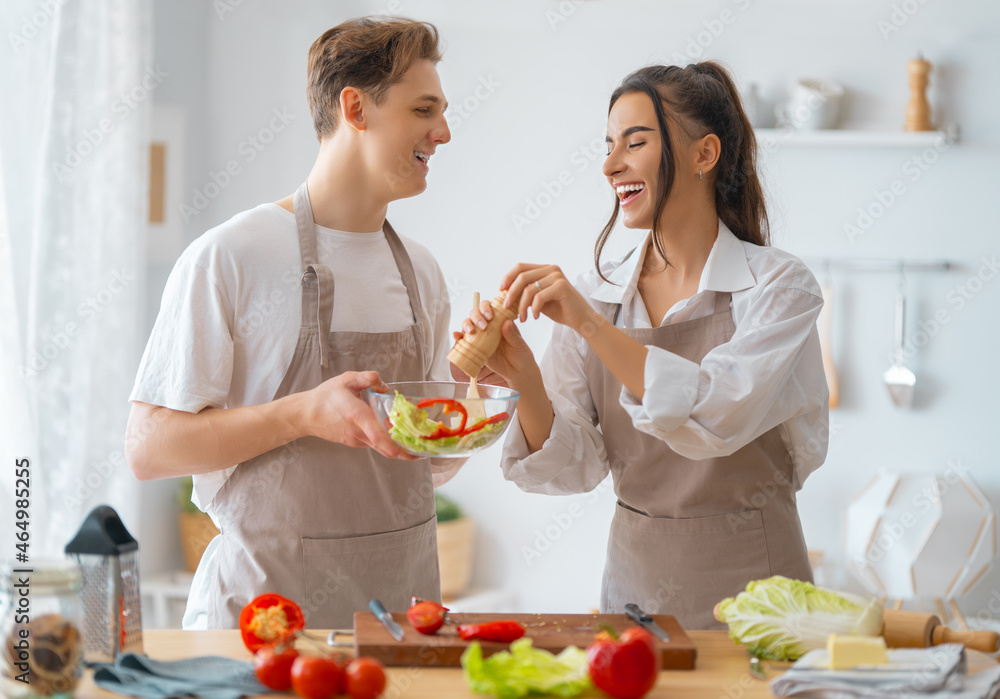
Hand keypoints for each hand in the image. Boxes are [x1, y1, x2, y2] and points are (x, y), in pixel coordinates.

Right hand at [302, 371, 417, 459]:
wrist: (306, 414)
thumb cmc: (326, 396)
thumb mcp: (346, 379)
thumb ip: (368, 378)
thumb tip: (385, 385)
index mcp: (357, 415)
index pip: (379, 436)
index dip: (397, 446)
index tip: (414, 450)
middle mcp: (358, 432)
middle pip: (385, 449)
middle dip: (405, 452)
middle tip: (422, 450)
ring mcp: (355, 440)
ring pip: (380, 448)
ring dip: (397, 448)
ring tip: (414, 442)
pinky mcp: (354, 442)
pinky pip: (374, 445)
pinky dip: (386, 444)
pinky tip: (395, 435)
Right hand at [452, 298, 536, 384]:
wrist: (517, 371)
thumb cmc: (521, 354)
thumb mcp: (519, 344)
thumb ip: (512, 334)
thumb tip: (506, 322)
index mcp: (500, 320)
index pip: (490, 307)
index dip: (486, 308)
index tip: (490, 316)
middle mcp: (489, 325)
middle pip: (476, 313)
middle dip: (476, 316)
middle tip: (483, 326)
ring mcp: (481, 336)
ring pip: (468, 324)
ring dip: (467, 324)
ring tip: (471, 331)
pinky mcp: (475, 347)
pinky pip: (464, 340)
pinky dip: (458, 336)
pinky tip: (456, 335)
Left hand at [501, 263, 602, 337]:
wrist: (580, 319)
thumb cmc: (560, 309)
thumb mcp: (538, 299)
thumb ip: (526, 292)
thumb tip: (504, 292)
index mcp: (545, 269)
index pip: (520, 267)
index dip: (507, 277)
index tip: (500, 291)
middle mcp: (551, 269)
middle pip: (522, 276)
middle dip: (511, 293)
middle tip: (506, 307)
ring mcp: (557, 277)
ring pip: (529, 289)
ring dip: (522, 306)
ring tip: (523, 318)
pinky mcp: (561, 287)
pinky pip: (539, 297)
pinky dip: (534, 309)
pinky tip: (536, 317)